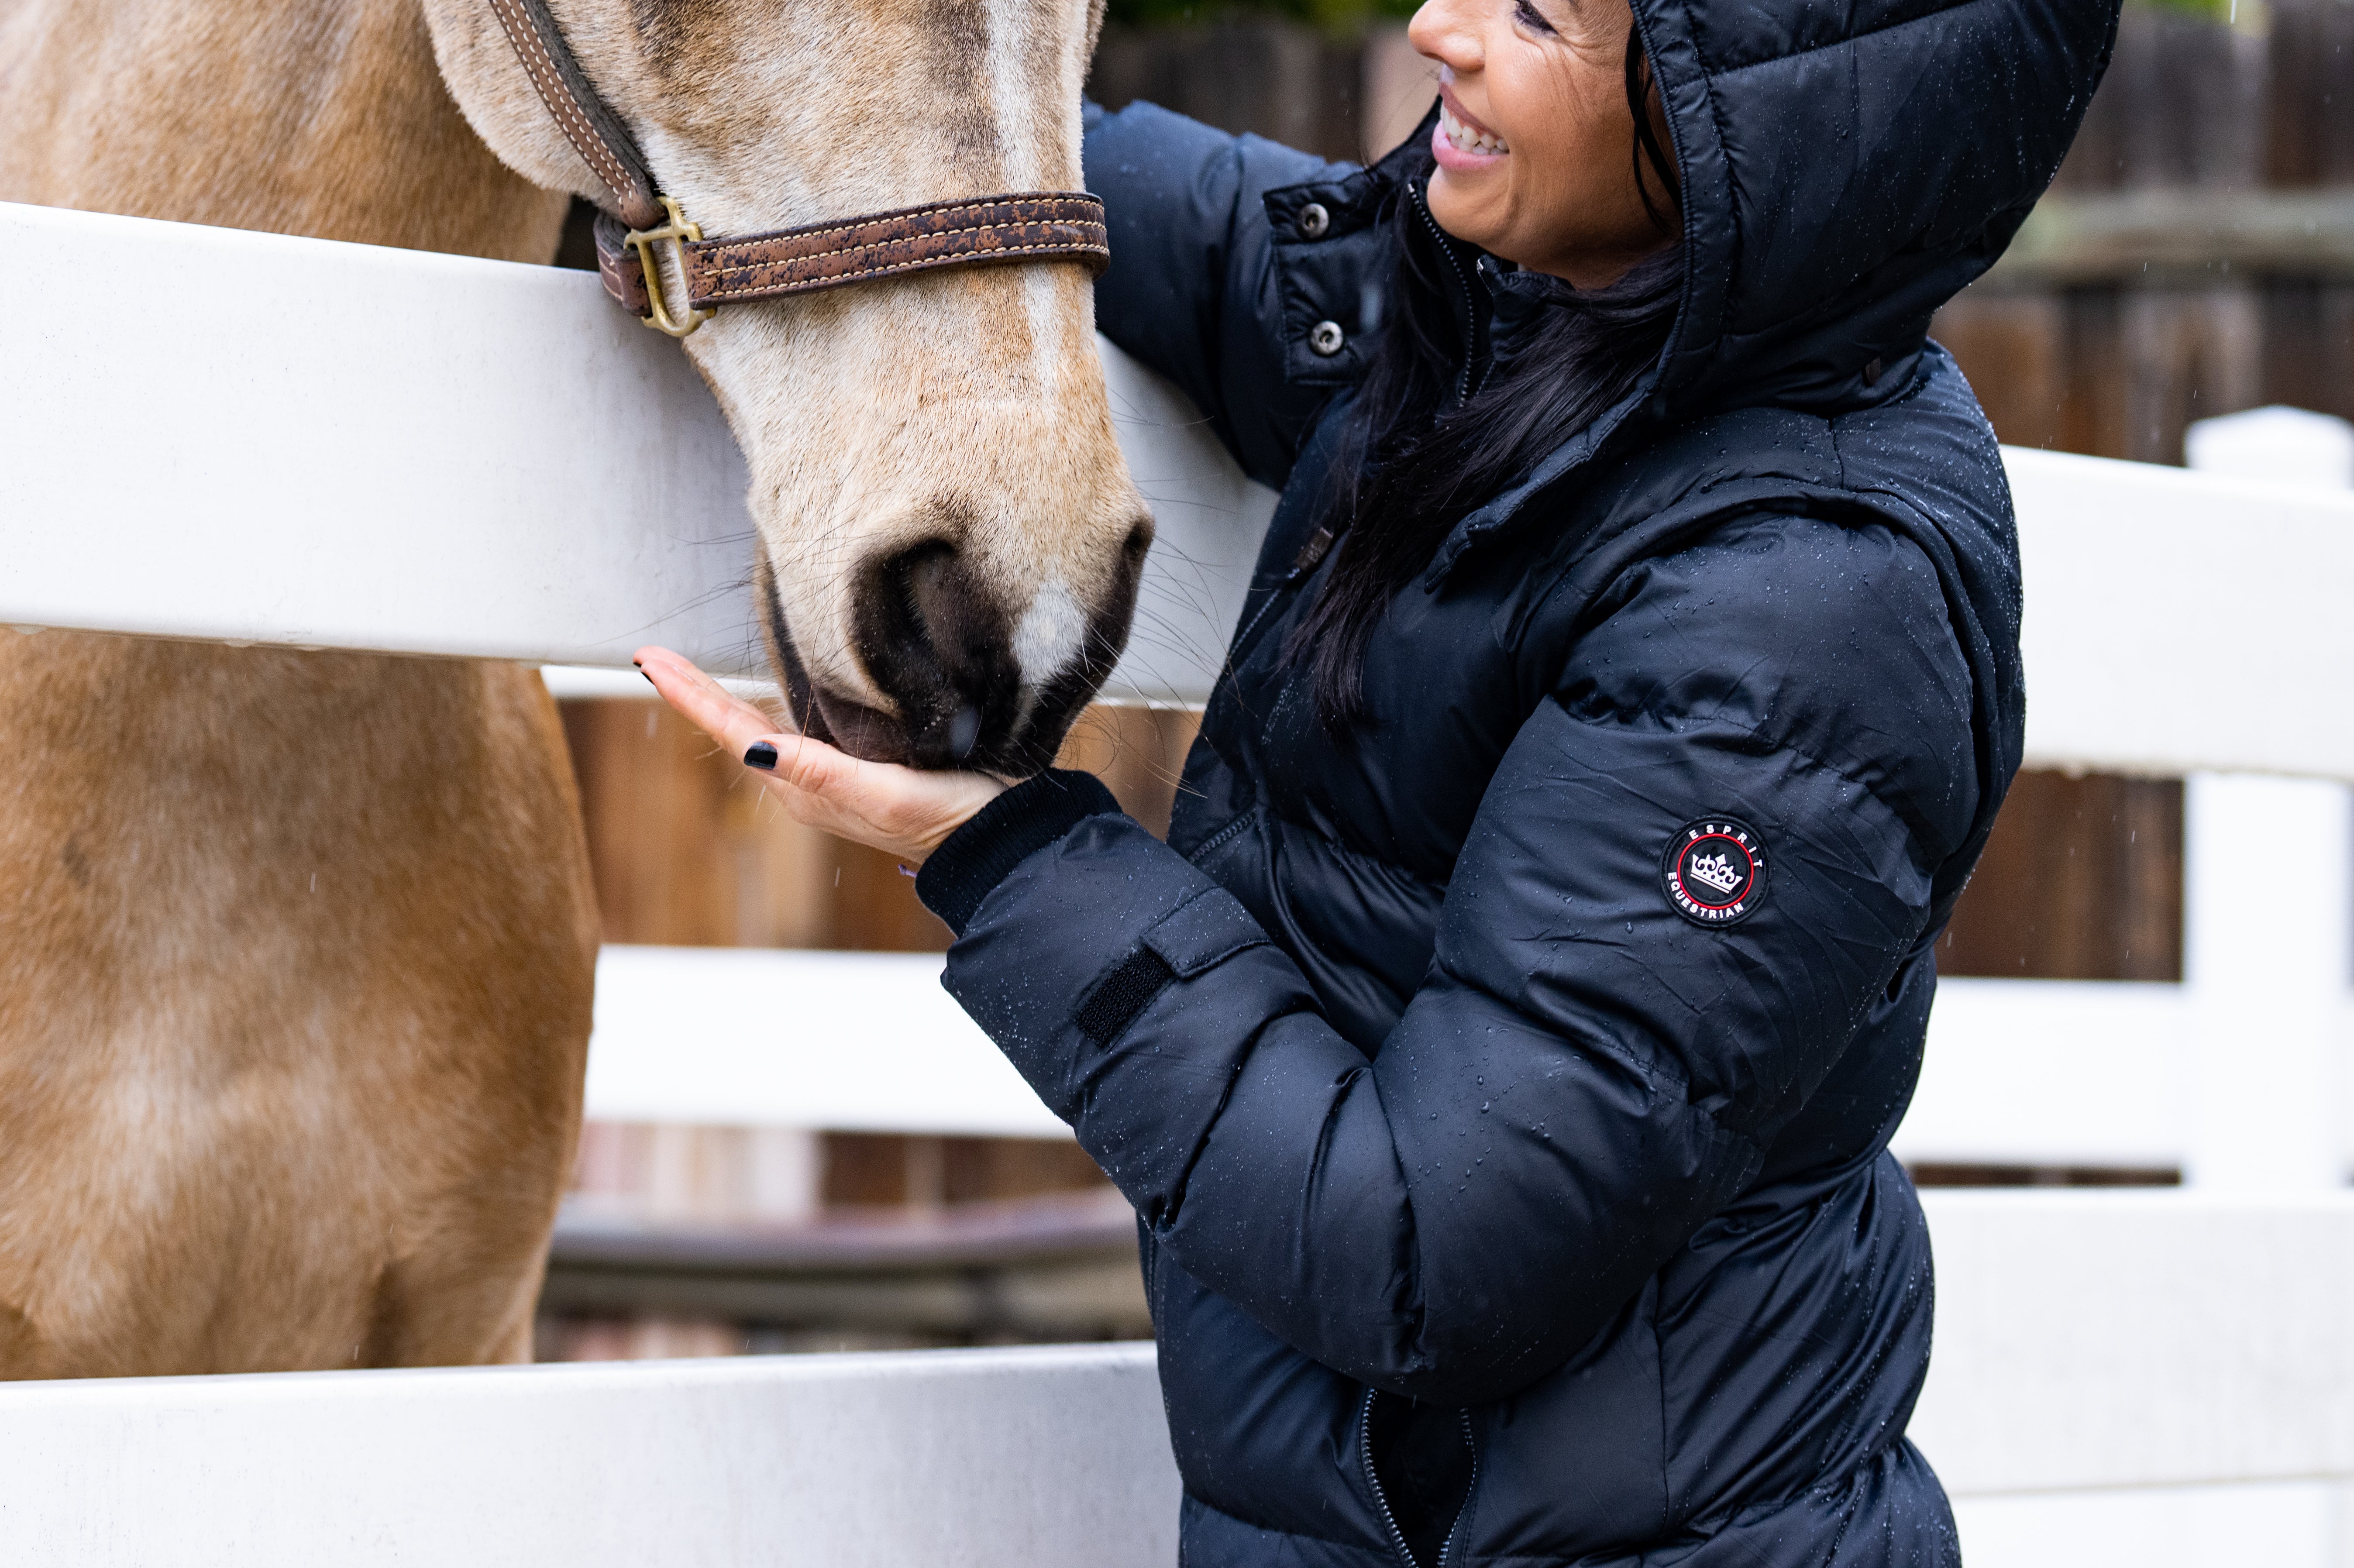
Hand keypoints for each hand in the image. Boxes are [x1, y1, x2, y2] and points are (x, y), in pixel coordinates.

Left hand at [633, 646, 1005, 864]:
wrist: (991, 843)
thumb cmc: (943, 817)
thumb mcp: (879, 792)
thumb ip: (817, 772)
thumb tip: (752, 748)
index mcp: (803, 786)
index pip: (731, 730)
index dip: (689, 693)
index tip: (648, 659)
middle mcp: (807, 782)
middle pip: (736, 727)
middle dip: (695, 691)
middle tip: (655, 655)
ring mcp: (831, 777)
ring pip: (765, 728)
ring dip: (729, 697)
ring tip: (694, 668)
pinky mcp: (859, 767)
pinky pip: (800, 730)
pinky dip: (775, 704)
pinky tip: (775, 687)